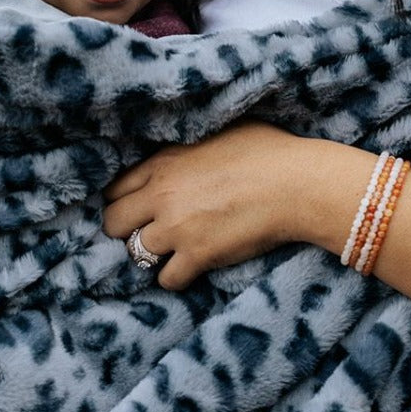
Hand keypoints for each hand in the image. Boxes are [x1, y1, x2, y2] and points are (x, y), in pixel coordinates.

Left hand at [104, 122, 320, 288]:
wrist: (297, 183)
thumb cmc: (270, 151)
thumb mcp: (219, 132)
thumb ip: (189, 147)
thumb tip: (187, 150)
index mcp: (164, 162)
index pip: (115, 188)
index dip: (123, 201)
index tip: (136, 209)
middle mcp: (162, 195)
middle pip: (112, 223)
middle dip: (126, 230)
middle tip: (147, 233)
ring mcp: (176, 227)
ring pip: (135, 253)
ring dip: (151, 255)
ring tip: (172, 252)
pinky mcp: (197, 255)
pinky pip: (166, 279)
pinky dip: (175, 278)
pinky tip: (191, 269)